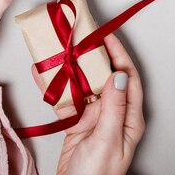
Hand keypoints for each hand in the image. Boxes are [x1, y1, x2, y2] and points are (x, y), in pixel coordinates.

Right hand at [32, 35, 144, 174]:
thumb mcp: (106, 139)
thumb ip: (113, 107)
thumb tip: (118, 75)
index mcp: (128, 117)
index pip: (128, 77)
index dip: (119, 54)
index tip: (106, 36)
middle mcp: (114, 114)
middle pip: (105, 77)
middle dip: (93, 57)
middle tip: (79, 38)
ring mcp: (95, 118)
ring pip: (85, 85)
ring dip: (72, 69)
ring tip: (60, 51)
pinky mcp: (77, 123)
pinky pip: (67, 100)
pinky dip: (55, 87)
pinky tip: (45, 76)